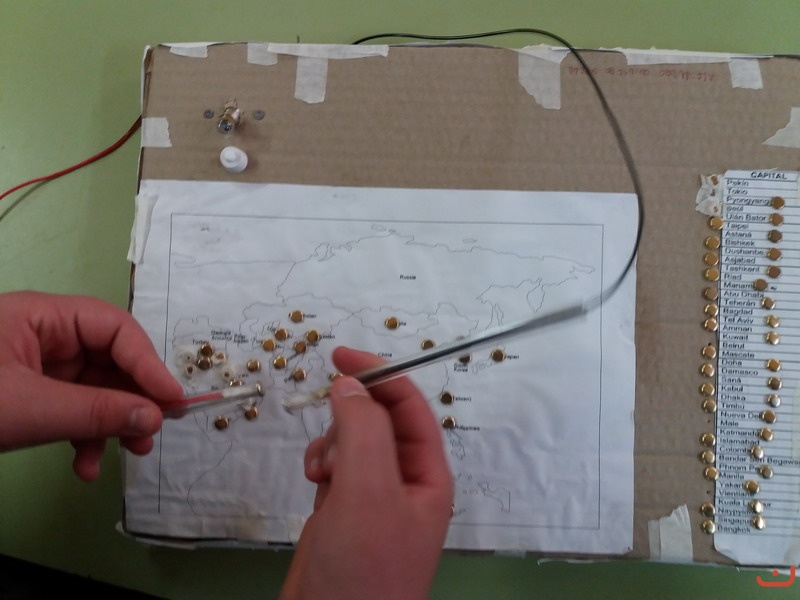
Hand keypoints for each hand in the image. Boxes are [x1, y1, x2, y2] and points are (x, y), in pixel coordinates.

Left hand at [0, 291, 183, 480]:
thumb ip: (95, 411)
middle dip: (132, 399)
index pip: (113, 328)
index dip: (147, 362)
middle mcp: (45, 336)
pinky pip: (71, 410)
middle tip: (153, 432)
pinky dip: (84, 437)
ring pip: (95, 389)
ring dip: (112, 424)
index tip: (172, 401)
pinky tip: (84, 466)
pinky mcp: (28, 395)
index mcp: (42, 316)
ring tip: (128, 454)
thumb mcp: (27, 408)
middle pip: (109, 360)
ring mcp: (37, 367)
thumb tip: (155, 416)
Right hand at [281, 347, 453, 599]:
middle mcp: (403, 480)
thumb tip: (349, 385)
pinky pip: (333, 466)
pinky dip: (320, 464)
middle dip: (349, 421)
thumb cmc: (362, 565)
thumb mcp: (367, 491)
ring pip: (351, 441)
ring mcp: (372, 496)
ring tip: (321, 475)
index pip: (409, 407)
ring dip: (330, 445)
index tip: (340, 355)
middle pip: (377, 421)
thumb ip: (362, 431)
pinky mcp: (343, 511)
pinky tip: (314, 483)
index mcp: (427, 474)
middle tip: (331, 447)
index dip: (380, 375)